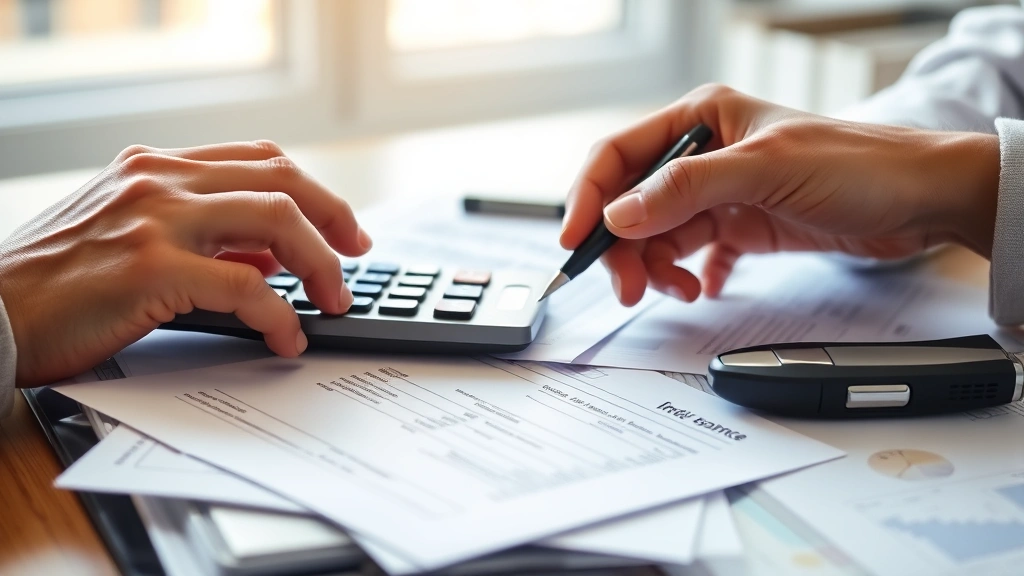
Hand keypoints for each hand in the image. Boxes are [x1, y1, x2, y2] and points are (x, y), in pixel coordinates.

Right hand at [0, 141, 370, 385]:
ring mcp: (156, 219)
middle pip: (281, 179)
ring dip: (321, 264)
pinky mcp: (150, 268)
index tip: (342, 228)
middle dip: (334, 219)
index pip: (260, 160)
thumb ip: (202, 238)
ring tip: (335, 301)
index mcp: (155, 168)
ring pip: (276, 220)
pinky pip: (246, 287)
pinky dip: (281, 314)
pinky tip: (287, 337)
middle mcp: (160, 180)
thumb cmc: (55, 285)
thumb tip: (271, 257)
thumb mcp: (130, 239)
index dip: (314, 191)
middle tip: (356, 258)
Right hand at [560, 84, 1000, 305]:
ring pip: (659, 235)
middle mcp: (704, 155)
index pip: (620, 155)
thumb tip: (618, 215)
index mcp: (701, 119)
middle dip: (625, 247)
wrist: (923, 201)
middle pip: (633, 204)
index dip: (589, 197)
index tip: (574, 240)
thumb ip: (685, 190)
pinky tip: (705, 287)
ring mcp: (722, 194)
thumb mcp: (764, 169)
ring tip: (679, 290)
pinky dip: (691, 275)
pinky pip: (694, 255)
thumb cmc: (859, 164)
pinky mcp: (741, 227)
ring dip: (658, 267)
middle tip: (629, 288)